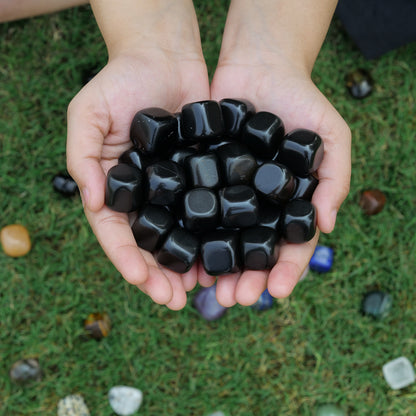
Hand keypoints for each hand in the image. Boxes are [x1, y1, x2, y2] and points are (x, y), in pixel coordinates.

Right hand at [67, 47, 209, 309]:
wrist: (163, 57)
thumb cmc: (120, 81)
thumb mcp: (88, 114)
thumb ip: (83, 157)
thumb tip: (95, 202)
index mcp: (116, 187)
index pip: (117, 232)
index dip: (127, 259)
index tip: (143, 282)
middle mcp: (146, 194)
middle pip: (150, 243)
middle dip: (160, 274)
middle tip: (176, 300)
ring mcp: (175, 188)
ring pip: (181, 234)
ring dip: (189, 264)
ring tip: (203, 289)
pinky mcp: (202, 176)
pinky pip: (208, 210)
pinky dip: (214, 234)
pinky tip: (224, 255)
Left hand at [205, 50, 350, 306]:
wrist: (260, 64)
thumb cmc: (300, 99)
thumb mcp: (330, 135)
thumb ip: (334, 177)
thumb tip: (327, 224)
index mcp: (287, 202)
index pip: (290, 244)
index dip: (286, 270)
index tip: (276, 293)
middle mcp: (255, 203)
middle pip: (251, 249)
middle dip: (245, 278)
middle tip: (233, 299)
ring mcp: (226, 191)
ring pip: (219, 237)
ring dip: (214, 265)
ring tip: (206, 288)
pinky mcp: (199, 174)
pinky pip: (192, 207)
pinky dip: (188, 231)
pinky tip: (182, 252)